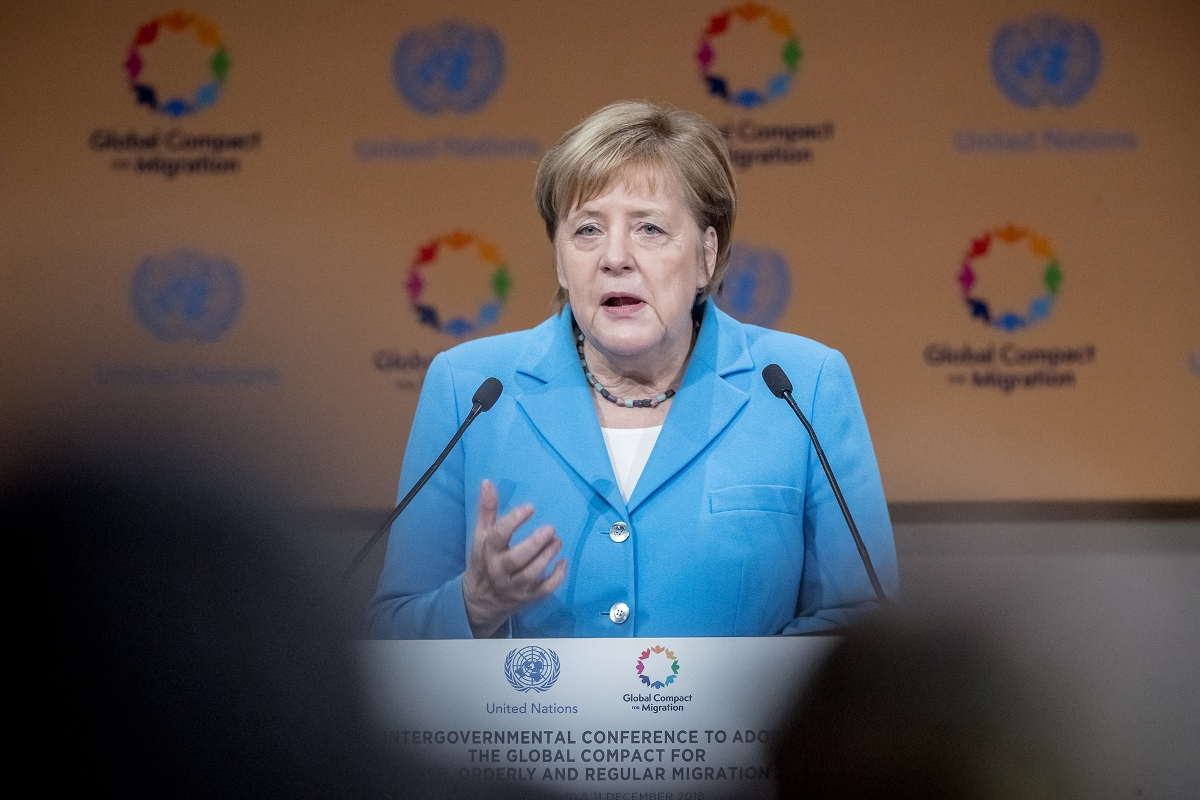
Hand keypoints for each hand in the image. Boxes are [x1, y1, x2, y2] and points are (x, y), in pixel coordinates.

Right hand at [462, 480, 566, 637]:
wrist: (479, 601)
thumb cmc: (483, 561)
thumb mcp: (480, 537)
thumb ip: (486, 511)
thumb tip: (487, 483)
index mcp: (487, 552)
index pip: (498, 536)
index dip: (514, 521)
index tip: (530, 508)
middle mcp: (499, 570)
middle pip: (516, 559)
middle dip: (534, 544)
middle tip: (551, 529)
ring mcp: (513, 586)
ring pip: (530, 574)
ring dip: (546, 558)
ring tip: (558, 541)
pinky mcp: (526, 597)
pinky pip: (542, 591)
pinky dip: (555, 578)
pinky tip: (563, 563)